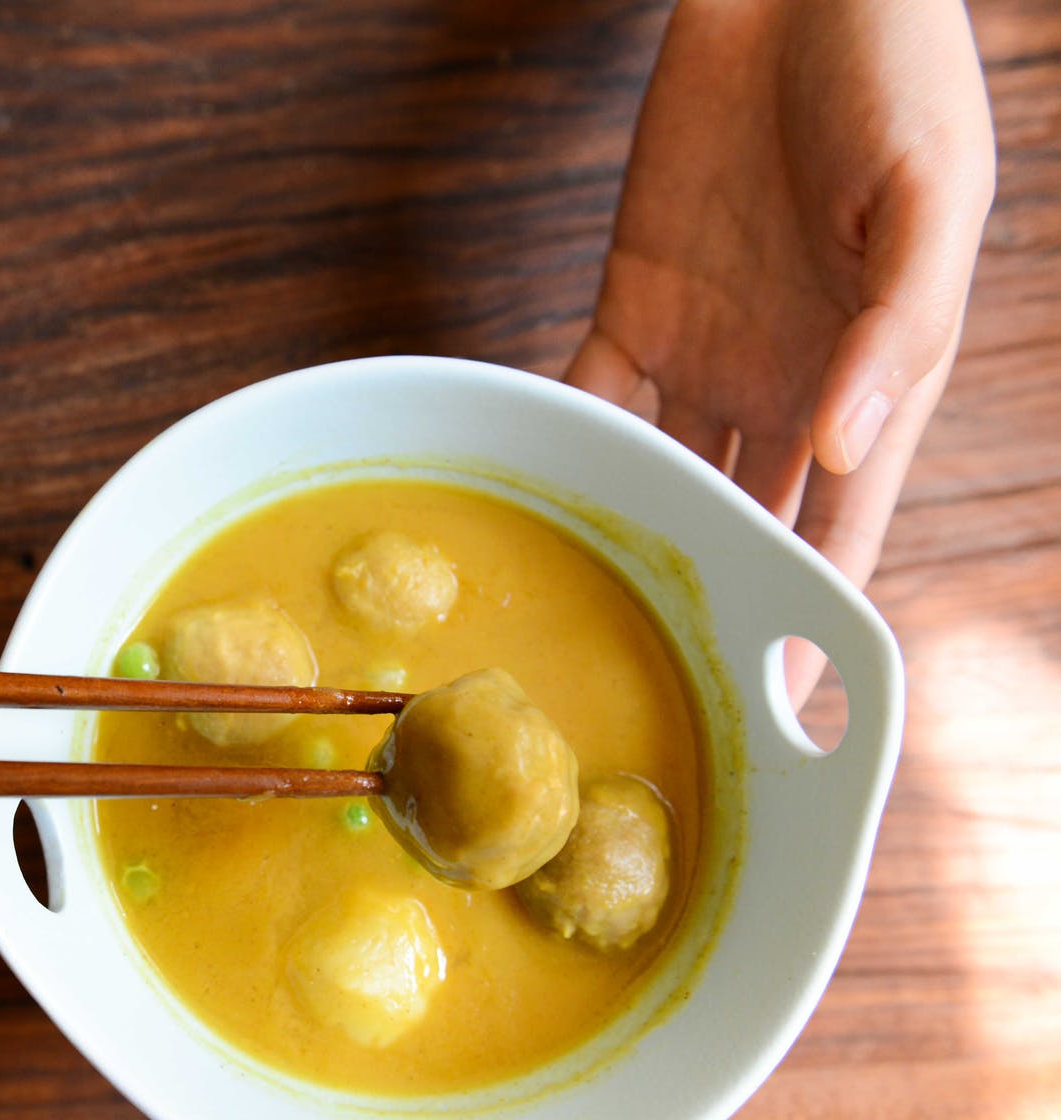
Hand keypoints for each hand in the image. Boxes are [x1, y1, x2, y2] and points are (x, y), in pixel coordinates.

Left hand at [568, 0, 994, 660]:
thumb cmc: (897, 76)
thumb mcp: (929, 194)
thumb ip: (895, 322)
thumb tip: (843, 445)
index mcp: (870, 379)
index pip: (841, 522)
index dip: (810, 609)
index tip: (778, 700)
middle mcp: (783, 386)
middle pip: (741, 520)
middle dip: (708, 600)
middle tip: (656, 688)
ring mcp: (704, 351)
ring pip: (656, 473)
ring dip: (624, 538)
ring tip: (579, 623)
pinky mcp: (634, 303)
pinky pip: (590, 392)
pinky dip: (562, 441)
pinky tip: (533, 501)